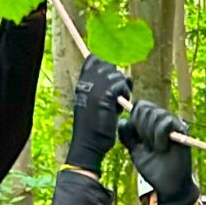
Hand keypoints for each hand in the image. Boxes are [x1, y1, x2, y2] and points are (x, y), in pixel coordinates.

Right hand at [68, 55, 130, 174]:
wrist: (89, 144)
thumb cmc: (94, 128)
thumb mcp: (94, 104)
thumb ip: (101, 89)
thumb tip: (121, 76)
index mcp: (81, 82)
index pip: (94, 60)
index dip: (106, 68)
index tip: (111, 85)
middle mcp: (86, 81)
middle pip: (109, 66)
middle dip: (116, 80)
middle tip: (115, 98)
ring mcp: (94, 87)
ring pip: (117, 75)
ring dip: (122, 88)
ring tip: (116, 104)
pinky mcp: (105, 94)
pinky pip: (121, 85)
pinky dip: (124, 95)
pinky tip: (118, 107)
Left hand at [120, 99, 199, 204]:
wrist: (168, 185)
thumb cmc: (154, 169)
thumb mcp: (135, 151)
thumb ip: (127, 137)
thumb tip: (122, 121)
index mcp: (151, 123)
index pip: (140, 106)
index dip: (134, 118)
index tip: (137, 138)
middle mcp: (163, 120)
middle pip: (145, 108)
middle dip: (141, 128)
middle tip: (147, 146)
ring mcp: (173, 124)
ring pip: (155, 114)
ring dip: (150, 135)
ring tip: (156, 149)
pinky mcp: (182, 130)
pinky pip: (165, 123)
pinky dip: (160, 137)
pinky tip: (163, 148)